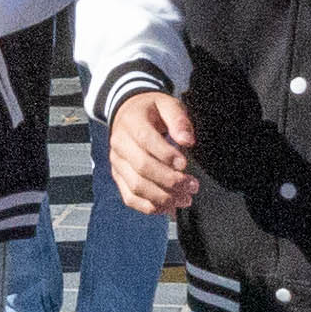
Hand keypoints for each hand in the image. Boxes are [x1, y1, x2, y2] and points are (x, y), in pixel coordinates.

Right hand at [104, 88, 199, 215]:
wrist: (128, 113)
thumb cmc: (152, 110)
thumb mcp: (167, 104)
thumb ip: (178, 120)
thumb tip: (187, 141)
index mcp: (131, 122)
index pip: (146, 140)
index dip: (166, 155)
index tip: (185, 164)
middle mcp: (120, 144)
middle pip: (142, 167)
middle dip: (170, 180)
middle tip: (193, 186)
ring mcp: (117, 163)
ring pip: (136, 187)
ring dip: (163, 197)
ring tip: (186, 199)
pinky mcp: (118, 177)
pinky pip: (130, 198)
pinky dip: (150, 207)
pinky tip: (169, 207)